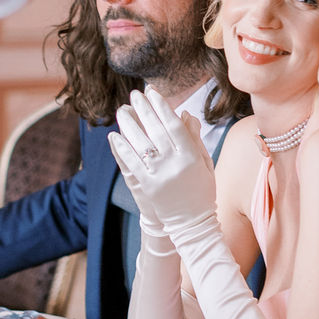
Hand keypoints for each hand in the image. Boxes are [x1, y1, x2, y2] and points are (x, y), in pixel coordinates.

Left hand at [108, 87, 216, 239]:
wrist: (192, 225)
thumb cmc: (202, 192)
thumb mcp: (205, 164)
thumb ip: (194, 138)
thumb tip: (184, 113)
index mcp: (191, 157)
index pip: (174, 126)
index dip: (162, 107)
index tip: (153, 92)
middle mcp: (174, 164)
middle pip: (155, 131)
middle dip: (144, 109)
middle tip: (135, 95)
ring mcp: (158, 176)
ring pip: (140, 144)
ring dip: (128, 125)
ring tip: (121, 110)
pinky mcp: (146, 187)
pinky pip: (130, 163)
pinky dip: (121, 149)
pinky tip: (114, 136)